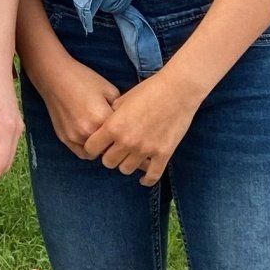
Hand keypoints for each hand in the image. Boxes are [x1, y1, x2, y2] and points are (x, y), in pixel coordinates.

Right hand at [36, 55, 120, 157]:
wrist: (55, 77)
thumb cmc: (84, 80)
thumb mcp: (109, 90)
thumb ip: (121, 109)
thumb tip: (129, 123)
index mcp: (102, 119)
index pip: (123, 136)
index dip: (129, 134)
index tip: (132, 133)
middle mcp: (88, 132)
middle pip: (111, 148)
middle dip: (116, 144)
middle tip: (120, 137)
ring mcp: (74, 137)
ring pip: (96, 154)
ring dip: (102, 149)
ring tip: (105, 137)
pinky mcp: (64, 139)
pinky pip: (82, 153)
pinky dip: (89, 150)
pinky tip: (92, 139)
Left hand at [81, 68, 199, 185]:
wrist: (178, 90)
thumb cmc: (149, 90)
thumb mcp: (122, 99)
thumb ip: (111, 116)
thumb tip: (103, 127)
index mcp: (114, 126)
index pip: (91, 148)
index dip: (93, 147)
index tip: (98, 146)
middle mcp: (127, 141)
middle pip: (108, 162)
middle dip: (109, 157)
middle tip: (115, 151)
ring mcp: (146, 149)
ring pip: (126, 170)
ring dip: (126, 164)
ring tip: (130, 157)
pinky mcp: (163, 154)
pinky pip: (152, 176)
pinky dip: (146, 180)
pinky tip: (143, 179)